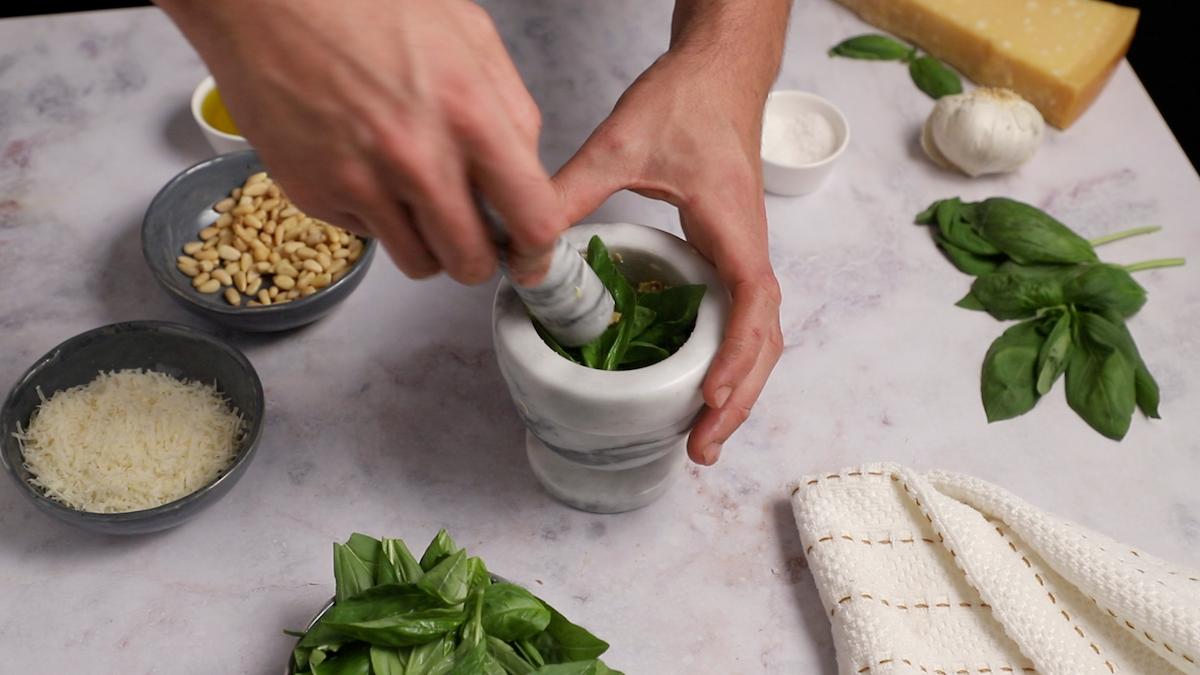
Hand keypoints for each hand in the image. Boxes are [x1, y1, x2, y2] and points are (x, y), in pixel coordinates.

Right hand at [159, 0, 562, 284]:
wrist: (266, 0)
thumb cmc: (365, 4)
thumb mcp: (469, 36)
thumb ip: (510, 110)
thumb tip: (527, 170)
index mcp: (470, 112)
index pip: (532, 219)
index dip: (537, 248)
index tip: (530, 253)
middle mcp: (417, 157)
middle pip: (472, 262)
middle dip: (477, 253)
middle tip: (468, 228)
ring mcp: (362, 183)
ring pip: (420, 264)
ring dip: (426, 243)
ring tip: (413, 194)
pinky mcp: (315, 196)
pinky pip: (367, 239)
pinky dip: (373, 219)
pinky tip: (364, 168)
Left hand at [553, 50, 783, 465]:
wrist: (719, 70)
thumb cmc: (685, 101)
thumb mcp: (621, 143)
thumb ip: (570, 192)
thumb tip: (524, 250)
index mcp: (732, 227)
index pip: (752, 302)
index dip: (737, 355)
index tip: (709, 395)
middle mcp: (747, 248)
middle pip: (764, 338)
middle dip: (740, 396)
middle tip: (701, 447)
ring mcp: (741, 254)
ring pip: (757, 335)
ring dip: (738, 387)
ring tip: (703, 436)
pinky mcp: (728, 253)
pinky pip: (738, 318)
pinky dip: (728, 359)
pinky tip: (699, 386)